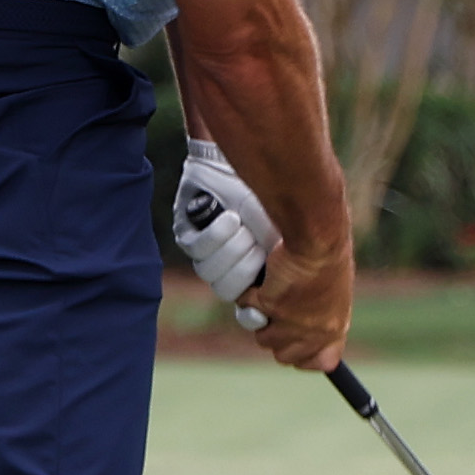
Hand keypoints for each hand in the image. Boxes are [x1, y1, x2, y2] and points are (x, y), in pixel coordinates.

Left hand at [171, 140, 279, 303]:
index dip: (252, 310)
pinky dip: (216, 234)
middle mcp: (227, 263)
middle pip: (226, 290)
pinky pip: (198, 249)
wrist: (257, 165)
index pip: (246, 308)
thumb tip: (284, 309)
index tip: (263, 301)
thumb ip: (286, 273)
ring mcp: (205, 250)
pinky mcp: (187, 232)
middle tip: (260, 247)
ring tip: (243, 226)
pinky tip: (230, 219)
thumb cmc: (278, 202)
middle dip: (245, 267)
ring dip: (232, 248)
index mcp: (253, 272)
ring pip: (210, 272)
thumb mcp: (288, 241)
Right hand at [242, 237, 350, 369]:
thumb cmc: (327, 257)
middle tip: (277, 313)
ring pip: (261, 335)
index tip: (297, 344)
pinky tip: (264, 276)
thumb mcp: (334, 292)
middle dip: (276, 336)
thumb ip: (321, 315)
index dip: (306, 355)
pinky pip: (247, 307)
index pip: (322, 362)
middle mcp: (313, 332)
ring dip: (260, 315)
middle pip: (283, 355)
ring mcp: (289, 322)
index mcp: (335, 328)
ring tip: (273, 289)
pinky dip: (250, 292)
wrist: (316, 240)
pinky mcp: (267, 305)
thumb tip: (305, 329)